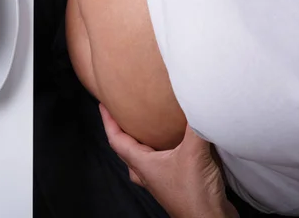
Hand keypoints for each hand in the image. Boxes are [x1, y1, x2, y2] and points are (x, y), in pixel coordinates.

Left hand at [100, 104, 238, 217]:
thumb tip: (195, 103)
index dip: (107, 121)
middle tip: (123, 112)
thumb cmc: (195, 195)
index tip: (103, 105)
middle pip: (125, 148)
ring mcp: (159, 180)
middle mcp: (146, 173)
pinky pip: (159, 162)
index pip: (115, 139)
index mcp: (142, 164)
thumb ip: (194, 126)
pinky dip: (159, 150)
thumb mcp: (194, 153)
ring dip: (141, 141)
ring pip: (141, 157)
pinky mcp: (174, 184)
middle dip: (122, 129)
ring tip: (145, 126)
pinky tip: (173, 144)